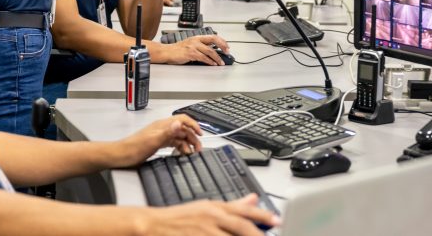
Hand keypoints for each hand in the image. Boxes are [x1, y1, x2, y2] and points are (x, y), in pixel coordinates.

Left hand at [116, 115, 201, 165]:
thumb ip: (167, 132)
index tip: (200, 135)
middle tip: (198, 150)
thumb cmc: (134, 148)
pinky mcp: (158, 143)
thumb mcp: (153, 141)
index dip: (193, 125)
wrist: (121, 156)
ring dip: (187, 144)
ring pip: (179, 137)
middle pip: (182, 129)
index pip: (182, 119)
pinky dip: (179, 147)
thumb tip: (180, 123)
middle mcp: (163, 128)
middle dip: (192, 137)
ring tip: (191, 154)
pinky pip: (173, 143)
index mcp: (162, 125)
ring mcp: (160, 136)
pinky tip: (182, 154)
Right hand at [140, 195, 278, 234]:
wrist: (154, 224)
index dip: (262, 216)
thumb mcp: (208, 206)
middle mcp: (212, 217)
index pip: (244, 210)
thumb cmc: (181, 217)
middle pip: (241, 226)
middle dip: (257, 234)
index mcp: (216, 207)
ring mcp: (204, 231)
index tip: (277, 221)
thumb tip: (253, 199)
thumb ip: (233, 205)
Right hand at [159, 35, 230, 65]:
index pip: (213, 36)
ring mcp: (193, 46)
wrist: (167, 52)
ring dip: (217, 58)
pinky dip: (209, 61)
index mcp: (197, 37)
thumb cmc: (178, 50)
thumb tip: (212, 51)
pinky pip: (203, 58)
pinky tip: (212, 64)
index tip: (227, 47)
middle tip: (227, 52)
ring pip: (210, 51)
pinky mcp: (190, 53)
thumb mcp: (191, 44)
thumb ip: (201, 46)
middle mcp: (196, 40)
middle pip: (213, 40)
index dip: (221, 41)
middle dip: (222, 46)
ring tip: (221, 62)